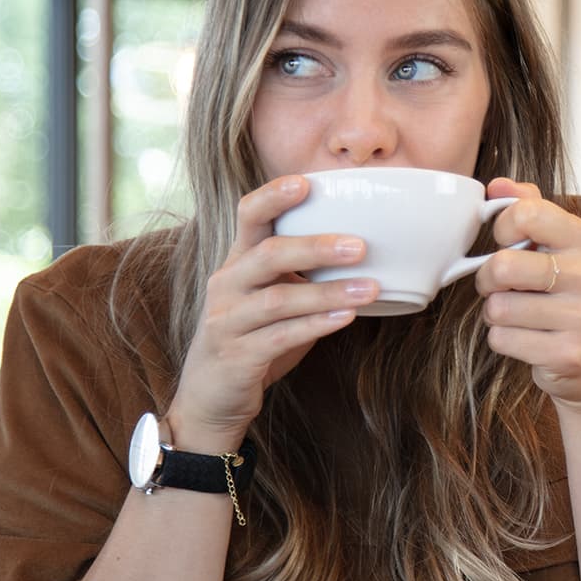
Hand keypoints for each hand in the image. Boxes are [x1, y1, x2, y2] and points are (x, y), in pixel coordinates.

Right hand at [166, 174, 376, 449]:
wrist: (210, 398)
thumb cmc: (253, 340)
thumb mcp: (273, 299)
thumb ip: (303, 275)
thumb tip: (365, 252)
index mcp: (237, 263)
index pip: (248, 215)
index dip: (273, 196)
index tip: (307, 182)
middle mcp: (226, 285)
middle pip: (268, 254)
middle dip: (315, 246)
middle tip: (360, 246)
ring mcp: (227, 321)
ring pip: (279, 299)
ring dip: (328, 292)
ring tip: (370, 289)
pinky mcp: (236, 356)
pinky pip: (280, 336)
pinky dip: (316, 325)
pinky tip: (347, 318)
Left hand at [474, 181, 580, 410]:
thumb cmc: (569, 297)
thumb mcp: (559, 247)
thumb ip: (530, 208)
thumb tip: (497, 184)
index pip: (526, 213)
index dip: (502, 228)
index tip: (506, 243)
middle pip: (503, 266)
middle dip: (487, 279)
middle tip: (499, 286)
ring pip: (497, 308)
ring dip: (496, 313)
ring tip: (518, 315)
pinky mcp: (568, 354)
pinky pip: (502, 339)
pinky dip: (503, 340)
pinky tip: (527, 339)